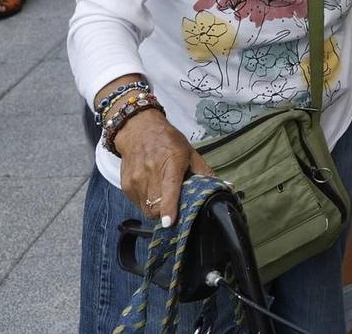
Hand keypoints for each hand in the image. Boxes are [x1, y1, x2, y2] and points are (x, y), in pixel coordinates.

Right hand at [115, 109, 211, 226]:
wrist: (138, 130)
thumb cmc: (167, 140)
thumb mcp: (190, 152)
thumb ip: (204, 172)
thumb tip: (225, 187)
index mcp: (171, 164)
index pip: (169, 189)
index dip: (169, 207)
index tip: (169, 222)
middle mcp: (150, 173)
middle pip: (156, 206)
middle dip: (167, 213)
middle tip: (175, 206)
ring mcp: (136, 181)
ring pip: (147, 209)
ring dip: (157, 209)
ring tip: (163, 194)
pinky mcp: (126, 186)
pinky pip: (138, 204)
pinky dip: (147, 202)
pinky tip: (152, 189)